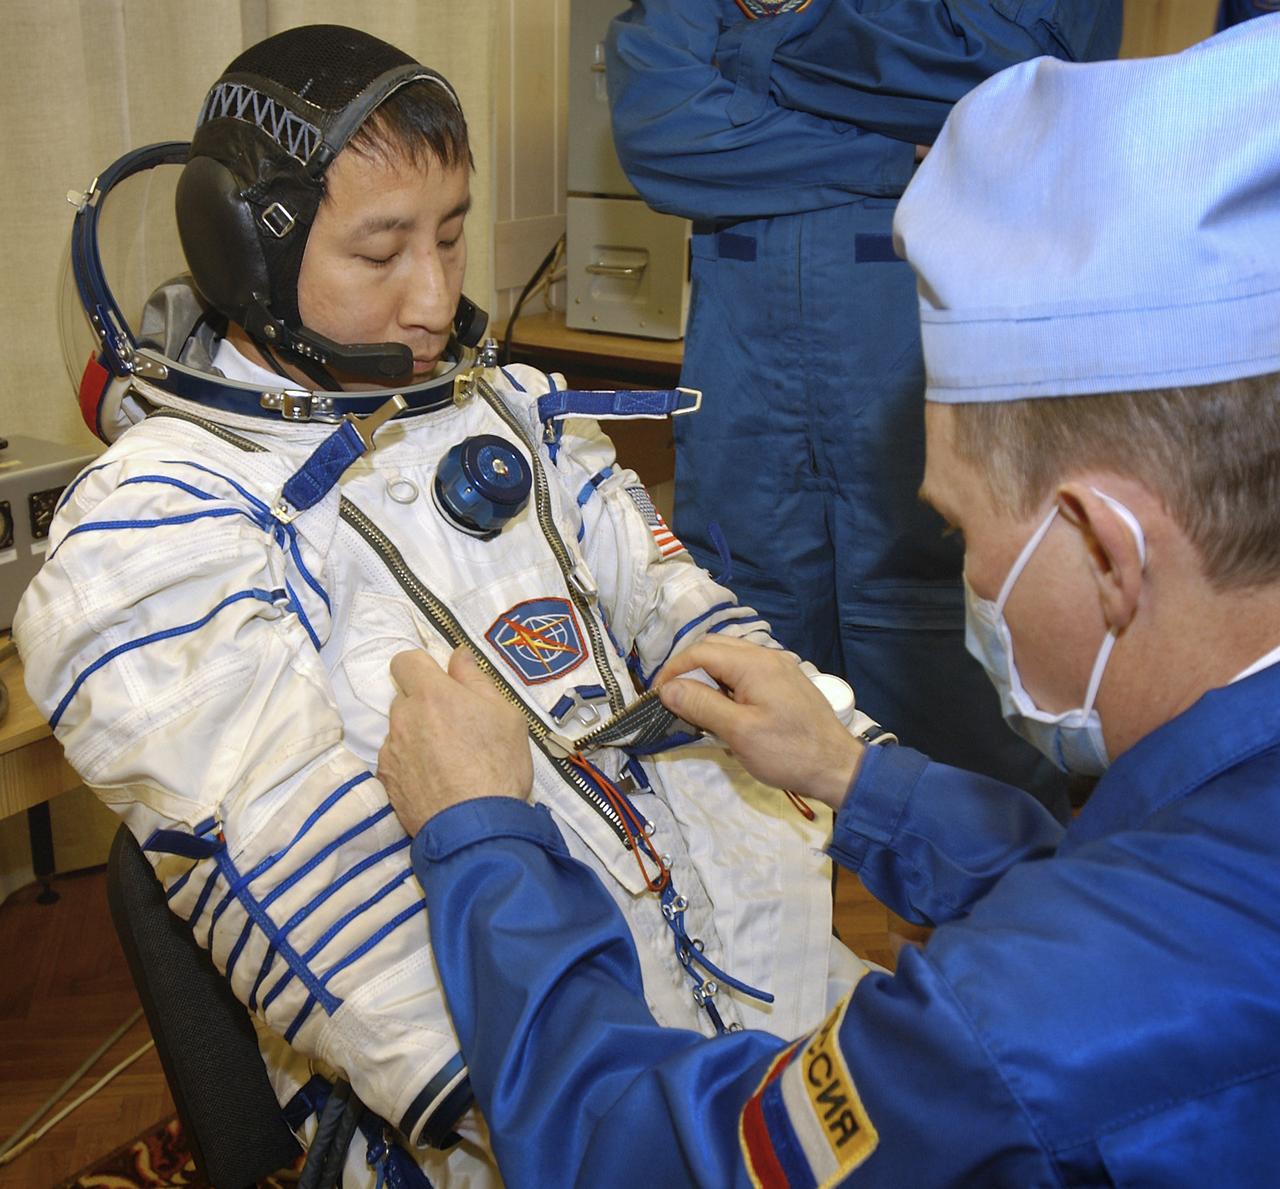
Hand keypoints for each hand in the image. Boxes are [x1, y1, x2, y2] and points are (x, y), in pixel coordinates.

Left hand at [378, 647, 533, 836]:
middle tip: (456, 727)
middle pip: (405, 698)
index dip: (422, 667)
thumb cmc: (499, 765)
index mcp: (431, 694)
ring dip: (418, 736)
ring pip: (401, 730)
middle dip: (425, 705)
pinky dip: (411, 764)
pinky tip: (436, 780)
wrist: (477, 827)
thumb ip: (476, 679)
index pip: (405, 661)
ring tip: (448, 760)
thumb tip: (458, 655)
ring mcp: (391, 751)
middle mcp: (403, 718)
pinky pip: (396, 759)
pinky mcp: (386, 780)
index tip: (440, 682)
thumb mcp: (505, 714)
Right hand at [654, 637, 863, 808]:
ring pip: (731, 657)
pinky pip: (748, 670)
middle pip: (715, 648)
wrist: (837, 767)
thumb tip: (668, 688)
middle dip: (688, 668)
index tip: (657, 695)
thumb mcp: (738, 732)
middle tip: (673, 698)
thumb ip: (701, 705)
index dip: (673, 670)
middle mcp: (767, 656)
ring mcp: (779, 668)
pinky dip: (727, 681)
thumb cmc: (787, 752)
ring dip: (708, 674)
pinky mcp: (786, 682)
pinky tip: (725, 707)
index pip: (700, 652)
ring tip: (695, 704)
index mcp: (753, 663)